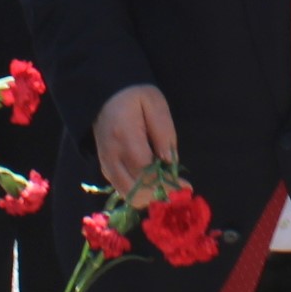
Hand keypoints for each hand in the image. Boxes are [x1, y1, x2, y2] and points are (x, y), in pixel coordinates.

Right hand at [93, 83, 178, 198]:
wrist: (104, 95)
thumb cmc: (133, 96)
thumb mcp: (154, 104)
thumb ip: (164, 132)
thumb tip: (169, 162)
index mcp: (125, 138)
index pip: (146, 173)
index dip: (167, 184)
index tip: (186, 186)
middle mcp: (112, 157)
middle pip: (135, 192)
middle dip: (158, 194)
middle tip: (176, 186)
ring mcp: (106, 165)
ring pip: (128, 195)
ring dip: (149, 195)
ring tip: (166, 183)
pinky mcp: (106, 168)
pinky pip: (123, 189)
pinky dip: (139, 191)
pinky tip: (153, 179)